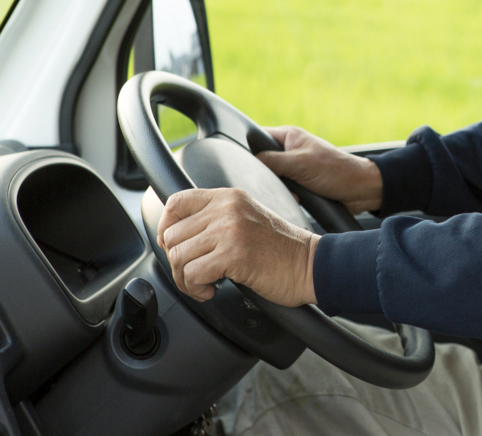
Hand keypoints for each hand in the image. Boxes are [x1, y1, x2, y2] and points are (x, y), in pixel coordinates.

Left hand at [152, 187, 319, 305]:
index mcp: (229, 197)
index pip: (176, 202)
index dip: (166, 226)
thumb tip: (178, 235)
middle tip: (194, 274)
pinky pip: (192, 274)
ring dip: (186, 279)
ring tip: (204, 284)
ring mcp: (230, 230)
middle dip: (177, 262)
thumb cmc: (282, 249)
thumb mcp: (247, 218)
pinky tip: (212, 290)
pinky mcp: (233, 255)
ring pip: (178, 256)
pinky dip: (196, 289)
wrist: (310, 264)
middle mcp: (227, 208)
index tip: (173, 245)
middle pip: (172, 235)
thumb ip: (217, 218)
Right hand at [257, 126, 382, 213]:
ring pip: (273, 179)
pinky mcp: (301, 183)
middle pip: (262, 162)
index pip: (258, 137)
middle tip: (273, 181)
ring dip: (279, 188)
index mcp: (289, 136)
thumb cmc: (335, 170)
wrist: (361, 190)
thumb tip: (250, 163)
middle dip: (266, 175)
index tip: (243, 164)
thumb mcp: (299, 163)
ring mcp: (295, 167)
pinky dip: (288, 196)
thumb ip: (272, 161)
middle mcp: (290, 150)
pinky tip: (298, 199)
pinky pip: (285, 190)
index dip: (248, 149)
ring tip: (292, 191)